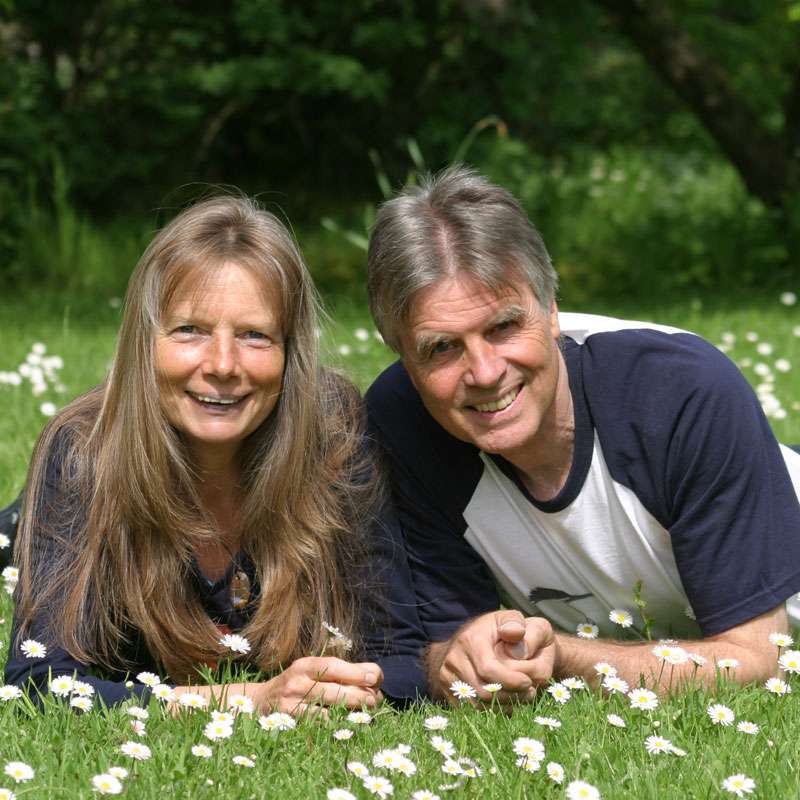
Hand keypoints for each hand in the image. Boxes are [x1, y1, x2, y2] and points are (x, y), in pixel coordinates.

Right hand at [254, 656, 382, 715]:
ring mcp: (291, 704)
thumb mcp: (312, 672)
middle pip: (334, 689)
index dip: (356, 672)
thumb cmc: (296, 685)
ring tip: (367, 712)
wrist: (259, 702)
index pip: (334, 666)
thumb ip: (338, 673)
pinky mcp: (288, 723)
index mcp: (305, 665)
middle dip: (359, 695)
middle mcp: (297, 682)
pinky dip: (334, 726)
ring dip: (351, 712)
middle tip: (376, 700)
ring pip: (327, 710)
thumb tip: (373, 676)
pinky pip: (316, 726)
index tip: (375, 677)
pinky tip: (347, 725)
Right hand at [429, 610, 555, 708]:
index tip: (529, 682)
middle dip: (510, 695)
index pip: (488, 669)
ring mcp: (447, 674)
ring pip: (477, 703)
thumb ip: (516, 624)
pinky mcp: (446, 688)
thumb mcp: (509, 618)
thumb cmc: (497, 629)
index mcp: (469, 639)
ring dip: (503, 705)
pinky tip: (507, 701)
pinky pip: (471, 708)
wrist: (470, 638)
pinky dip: (491, 710)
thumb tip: (515, 639)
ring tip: (521, 697)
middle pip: (483, 690)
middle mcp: (454, 658)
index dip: (510, 680)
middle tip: (530, 693)